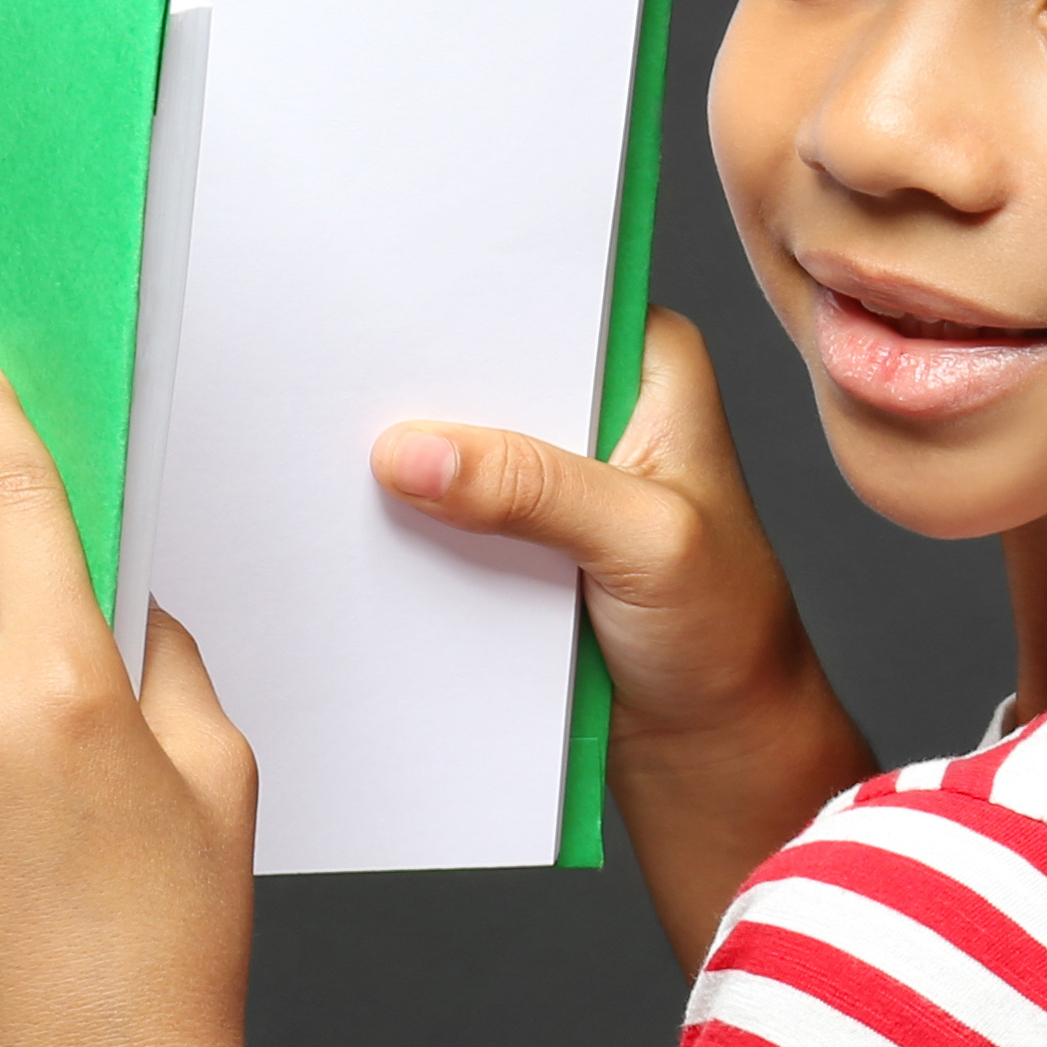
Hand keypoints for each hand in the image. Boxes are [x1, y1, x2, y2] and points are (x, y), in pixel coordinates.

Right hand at [376, 309, 869, 966]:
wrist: (713, 746)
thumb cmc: (725, 638)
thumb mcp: (646, 546)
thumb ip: (538, 491)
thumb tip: (413, 450)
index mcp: (653, 362)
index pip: (546, 301)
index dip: (466, 300)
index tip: (381, 302)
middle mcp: (603, 401)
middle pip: (488, 366)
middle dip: (422, 381)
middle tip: (331, 379)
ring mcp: (555, 470)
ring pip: (458, 439)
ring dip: (404, 455)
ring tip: (321, 448)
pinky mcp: (516, 534)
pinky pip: (445, 510)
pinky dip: (408, 520)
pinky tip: (352, 519)